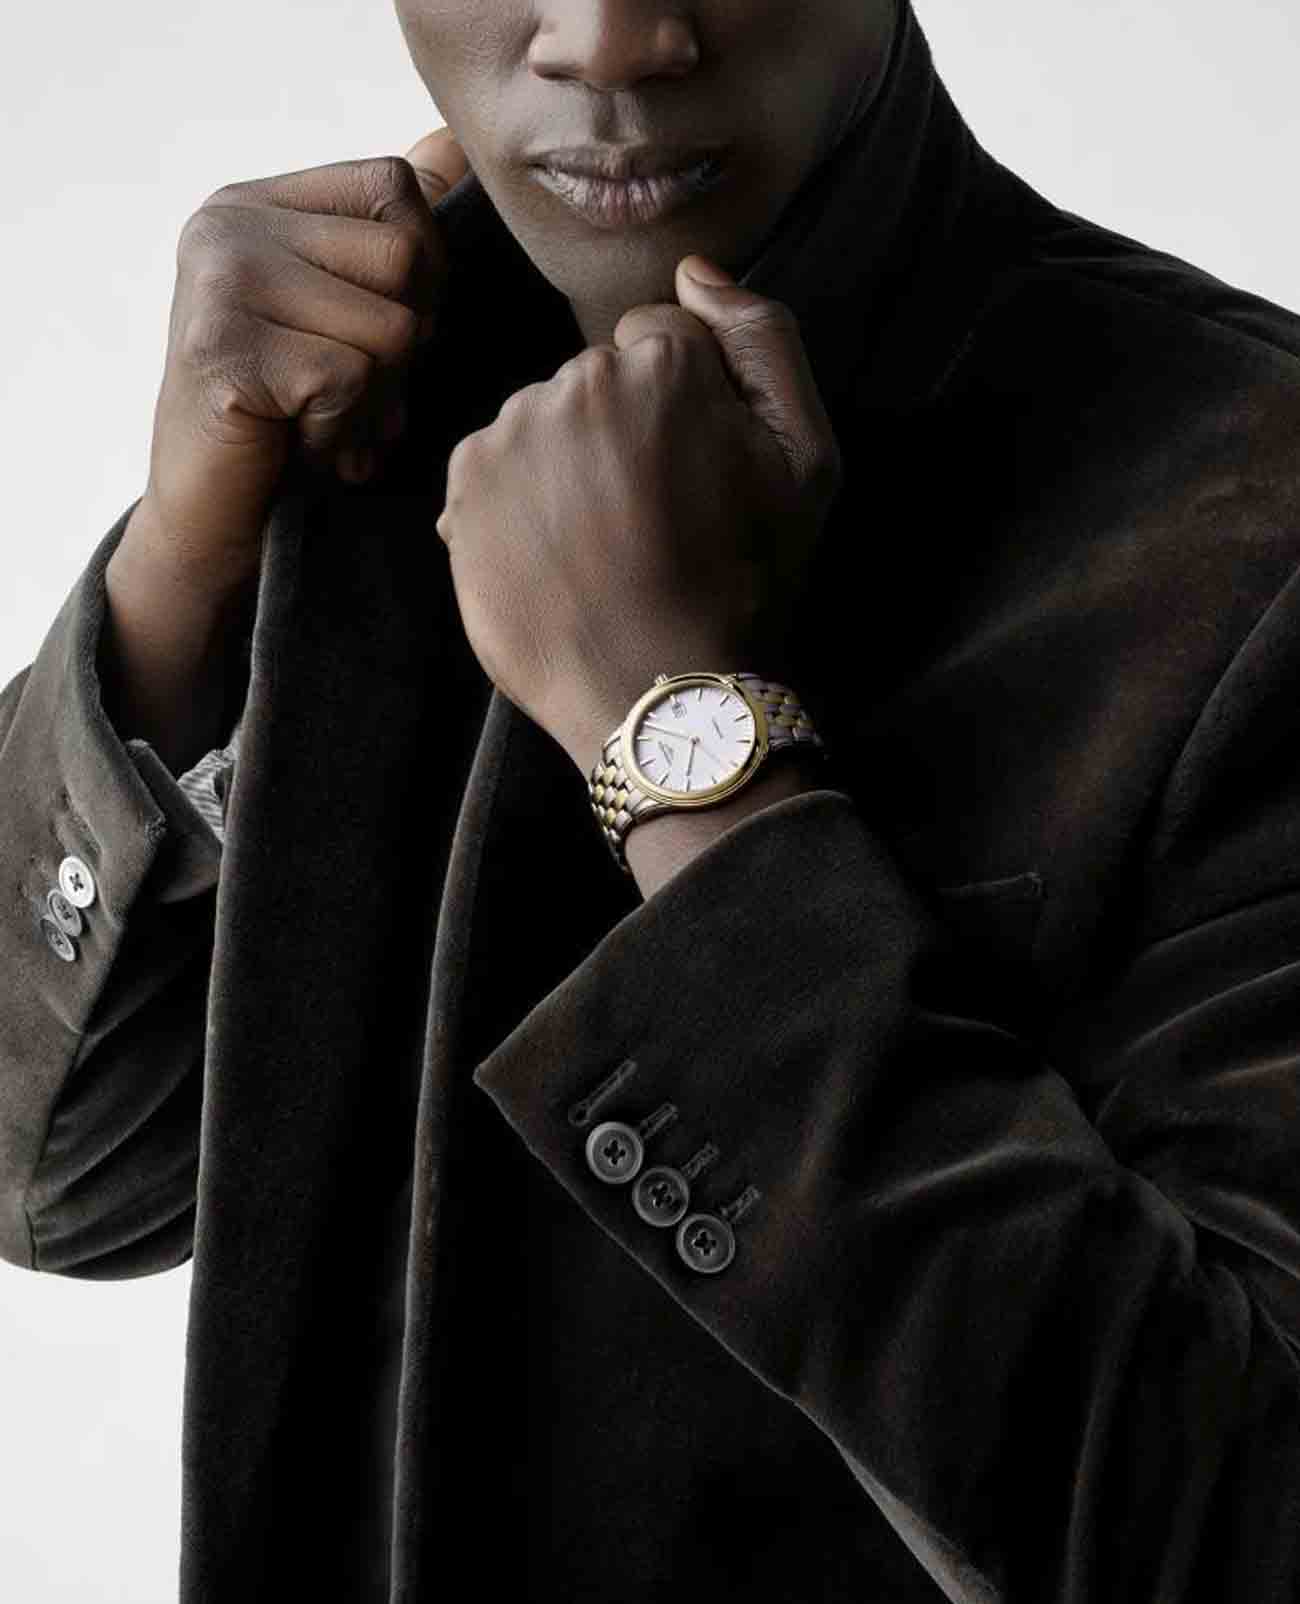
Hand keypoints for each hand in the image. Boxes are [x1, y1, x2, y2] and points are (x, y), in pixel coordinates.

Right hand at [141, 128, 470, 588]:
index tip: (378, 334)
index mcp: (258, 205)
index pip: (395, 186)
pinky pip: (351, 380)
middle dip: (407, 343)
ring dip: (378, 397)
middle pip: (405, 256)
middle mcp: (228, 226)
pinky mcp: (225, 351)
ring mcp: (219, 284)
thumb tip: (452, 146)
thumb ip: (387, 231)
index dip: (422, 272)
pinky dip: (342, 430)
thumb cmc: (291, 418)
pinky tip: (301, 442)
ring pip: (391, 326)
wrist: (214, 518)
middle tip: (353, 391)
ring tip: (325, 419)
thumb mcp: (345, 314)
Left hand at [434, 254, 842, 773]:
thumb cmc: (745, 582)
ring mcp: (513, 431)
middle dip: (621, 431)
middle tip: (648, 519)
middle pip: (598, 378)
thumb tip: (696, 271)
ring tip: (599, 546)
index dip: (685, 408)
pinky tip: (555, 553)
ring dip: (566, 465)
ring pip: (544, 420)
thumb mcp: (807, 459)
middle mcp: (576, 379)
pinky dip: (517, 499)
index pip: (661, 340)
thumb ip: (762, 340)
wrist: (659, 694)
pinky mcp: (466, 483)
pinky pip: (494, 463)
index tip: (692, 474)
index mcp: (662, 362)